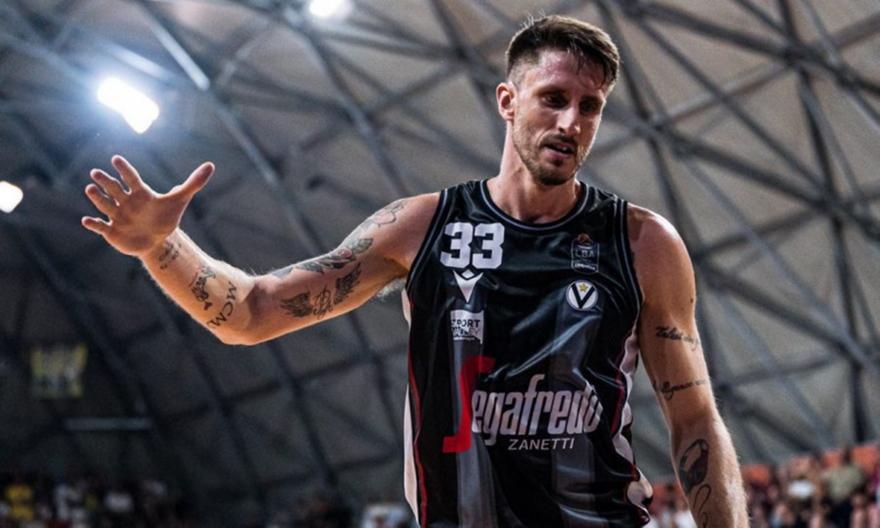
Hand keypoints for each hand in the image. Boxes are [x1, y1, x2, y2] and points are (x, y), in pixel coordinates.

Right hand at [82, 155, 212, 256]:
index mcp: (140, 193)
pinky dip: (94, 224)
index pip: (131, 178)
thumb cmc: (166, 217)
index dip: (124, 170)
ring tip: (90, 188)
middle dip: (105, 181)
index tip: (116, 159)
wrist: (157, 240)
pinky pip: (100, 226)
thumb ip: (193, 183)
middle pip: (114, 189)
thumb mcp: (180, 200)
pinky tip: (87, 221)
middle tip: (95, 172)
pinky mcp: (112, 231)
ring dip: (97, 197)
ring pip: (105, 204)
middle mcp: (126, 202)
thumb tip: (211, 165)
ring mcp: (117, 216)